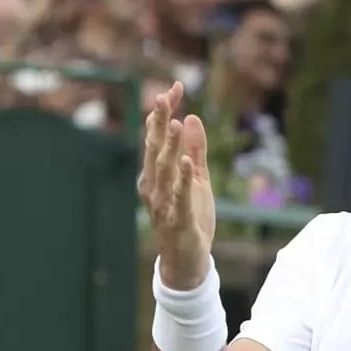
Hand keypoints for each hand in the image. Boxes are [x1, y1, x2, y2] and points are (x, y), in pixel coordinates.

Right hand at [137, 82, 215, 289]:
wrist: (186, 262)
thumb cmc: (189, 219)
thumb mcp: (197, 180)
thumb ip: (196, 150)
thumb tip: (191, 116)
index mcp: (156, 176)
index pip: (156, 138)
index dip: (164, 113)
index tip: (175, 88)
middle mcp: (153, 187)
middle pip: (154, 149)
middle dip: (159, 123)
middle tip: (163, 96)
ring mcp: (163, 204)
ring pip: (164, 170)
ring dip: (168, 146)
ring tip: (175, 122)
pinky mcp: (177, 219)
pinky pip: (178, 196)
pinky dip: (181, 178)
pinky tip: (185, 160)